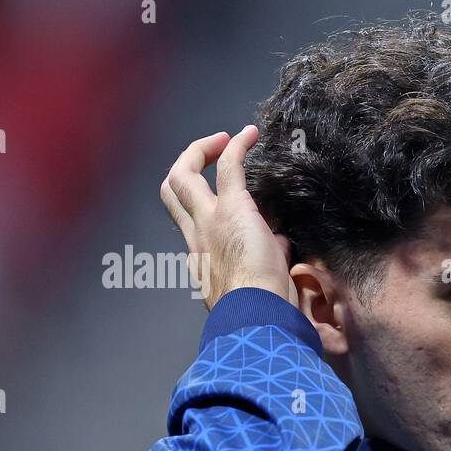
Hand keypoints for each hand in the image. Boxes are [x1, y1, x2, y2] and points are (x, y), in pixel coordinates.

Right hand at [160, 126, 294, 309]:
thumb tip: (279, 245)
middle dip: (185, 168)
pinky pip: (227, 166)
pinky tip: (248, 135)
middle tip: (207, 156)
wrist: (259, 315)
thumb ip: (267, 259)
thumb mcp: (261, 283)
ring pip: (182, 176)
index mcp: (202, 260)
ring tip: (223, 139)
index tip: (221, 201)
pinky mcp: (232, 209)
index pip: (191, 226)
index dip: (202, 209)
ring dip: (200, 151)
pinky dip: (236, 146)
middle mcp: (197, 238)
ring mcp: (208, 222)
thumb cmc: (264, 310)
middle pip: (171, 193)